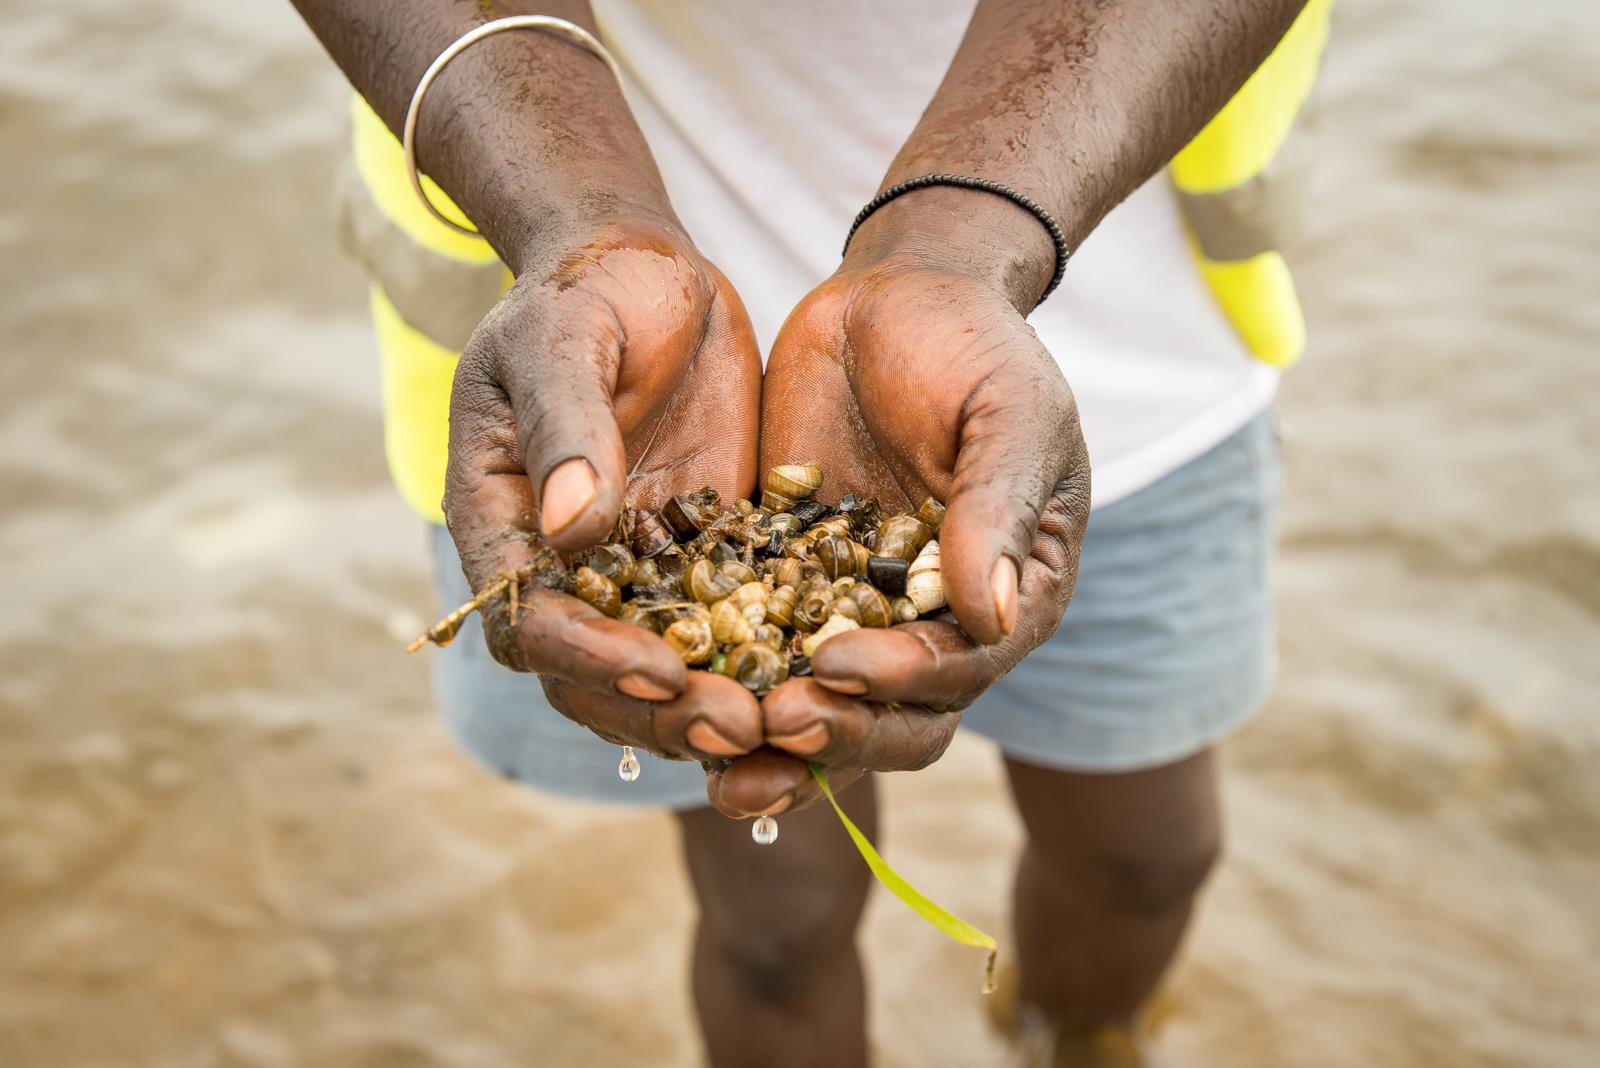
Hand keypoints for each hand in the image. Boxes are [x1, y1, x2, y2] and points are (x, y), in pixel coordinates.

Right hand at [445, 218, 767, 767]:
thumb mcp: (564, 339)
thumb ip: (567, 426)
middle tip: (739, 726)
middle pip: (594, 673)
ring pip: (662, 667)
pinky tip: (825, 679)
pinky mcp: (704, 555)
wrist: (647, 266)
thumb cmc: (584, 289)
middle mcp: (563, 565)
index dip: (589, 655)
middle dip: (660, 708)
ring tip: (782, 725)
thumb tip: (573, 530)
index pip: (532, 618)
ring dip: (713, 703)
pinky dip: (766, 656)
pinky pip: (729, 621)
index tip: (659, 668)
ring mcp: (635, 567)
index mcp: (505, 520)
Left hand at [706, 255, 1090, 817]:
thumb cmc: (974, 347)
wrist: (891, 297)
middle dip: (837, 733)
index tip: (836, 664)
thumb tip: (993, 617)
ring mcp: (856, 612)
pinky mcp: (785, 585)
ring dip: (773, 741)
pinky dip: (719, 676)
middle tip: (771, 722)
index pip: (963, 670)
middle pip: (894, 719)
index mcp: (1009, 598)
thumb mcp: (1008, 411)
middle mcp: (935, 627)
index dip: (904, 682)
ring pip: (822, 705)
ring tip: (711, 750)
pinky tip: (664, 688)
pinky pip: (753, 645)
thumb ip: (999, 508)